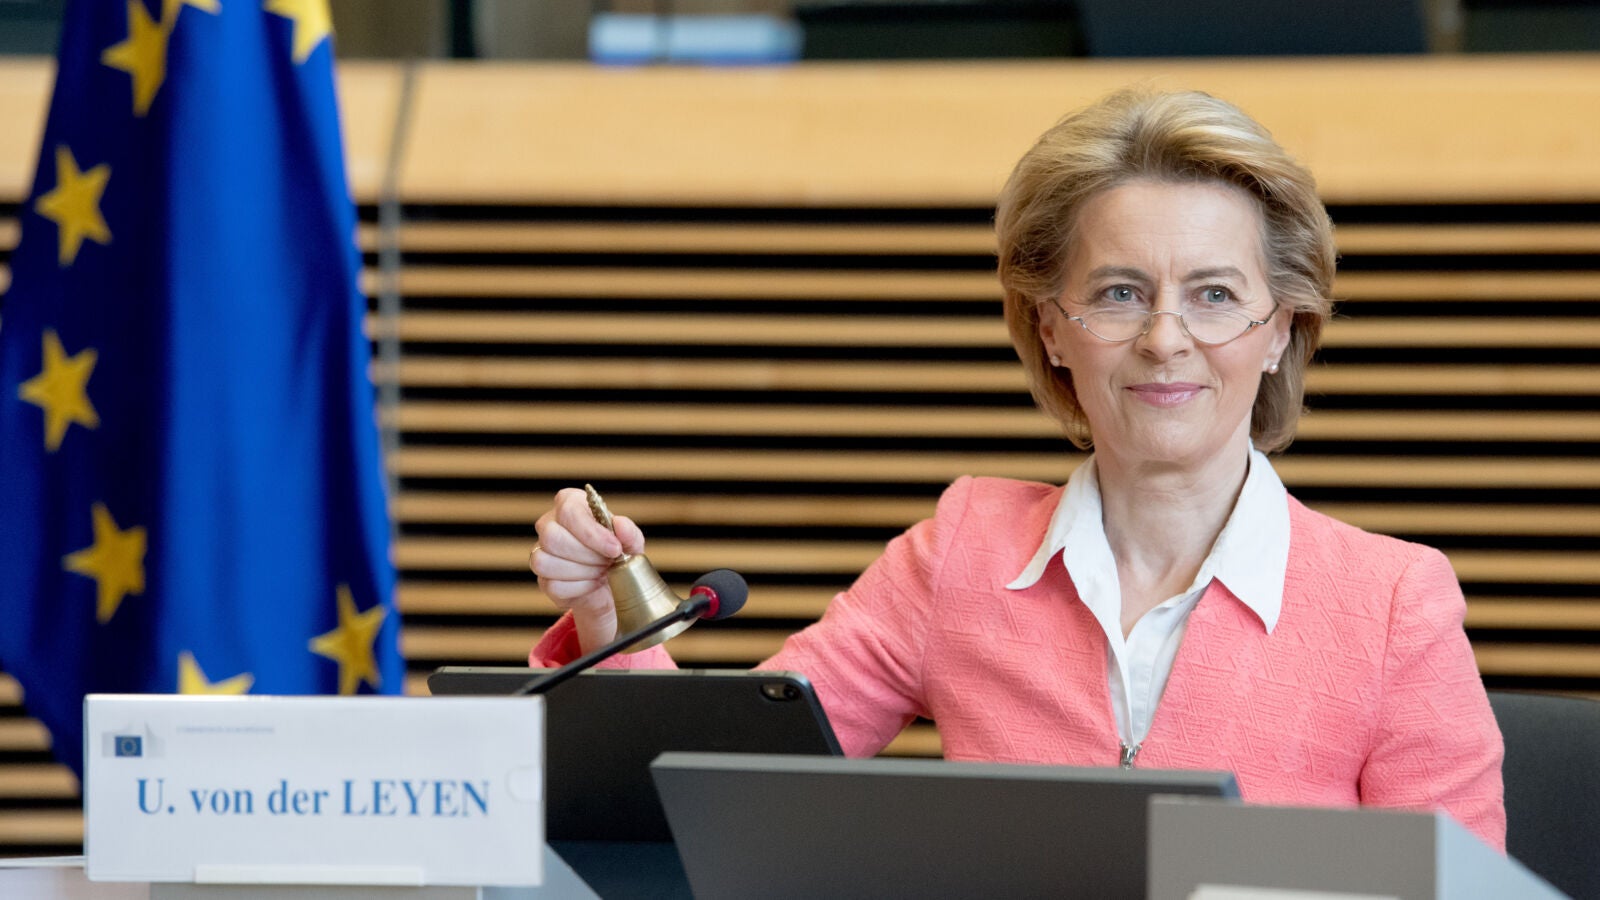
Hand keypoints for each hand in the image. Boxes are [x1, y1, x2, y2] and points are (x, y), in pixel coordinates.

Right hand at [529, 487, 645, 651]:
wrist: (614, 585)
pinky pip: (554, 585)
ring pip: (546, 562)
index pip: (569, 511)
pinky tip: (593, 583)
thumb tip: (620, 525)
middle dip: (588, 555)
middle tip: (608, 562)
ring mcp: (540, 552)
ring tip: (602, 571)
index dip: (592, 533)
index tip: (614, 548)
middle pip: (552, 537)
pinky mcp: (543, 580)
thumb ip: (628, 532)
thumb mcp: (631, 542)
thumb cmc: (617, 555)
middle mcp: (549, 524)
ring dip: (583, 572)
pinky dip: (580, 588)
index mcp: (569, 504)